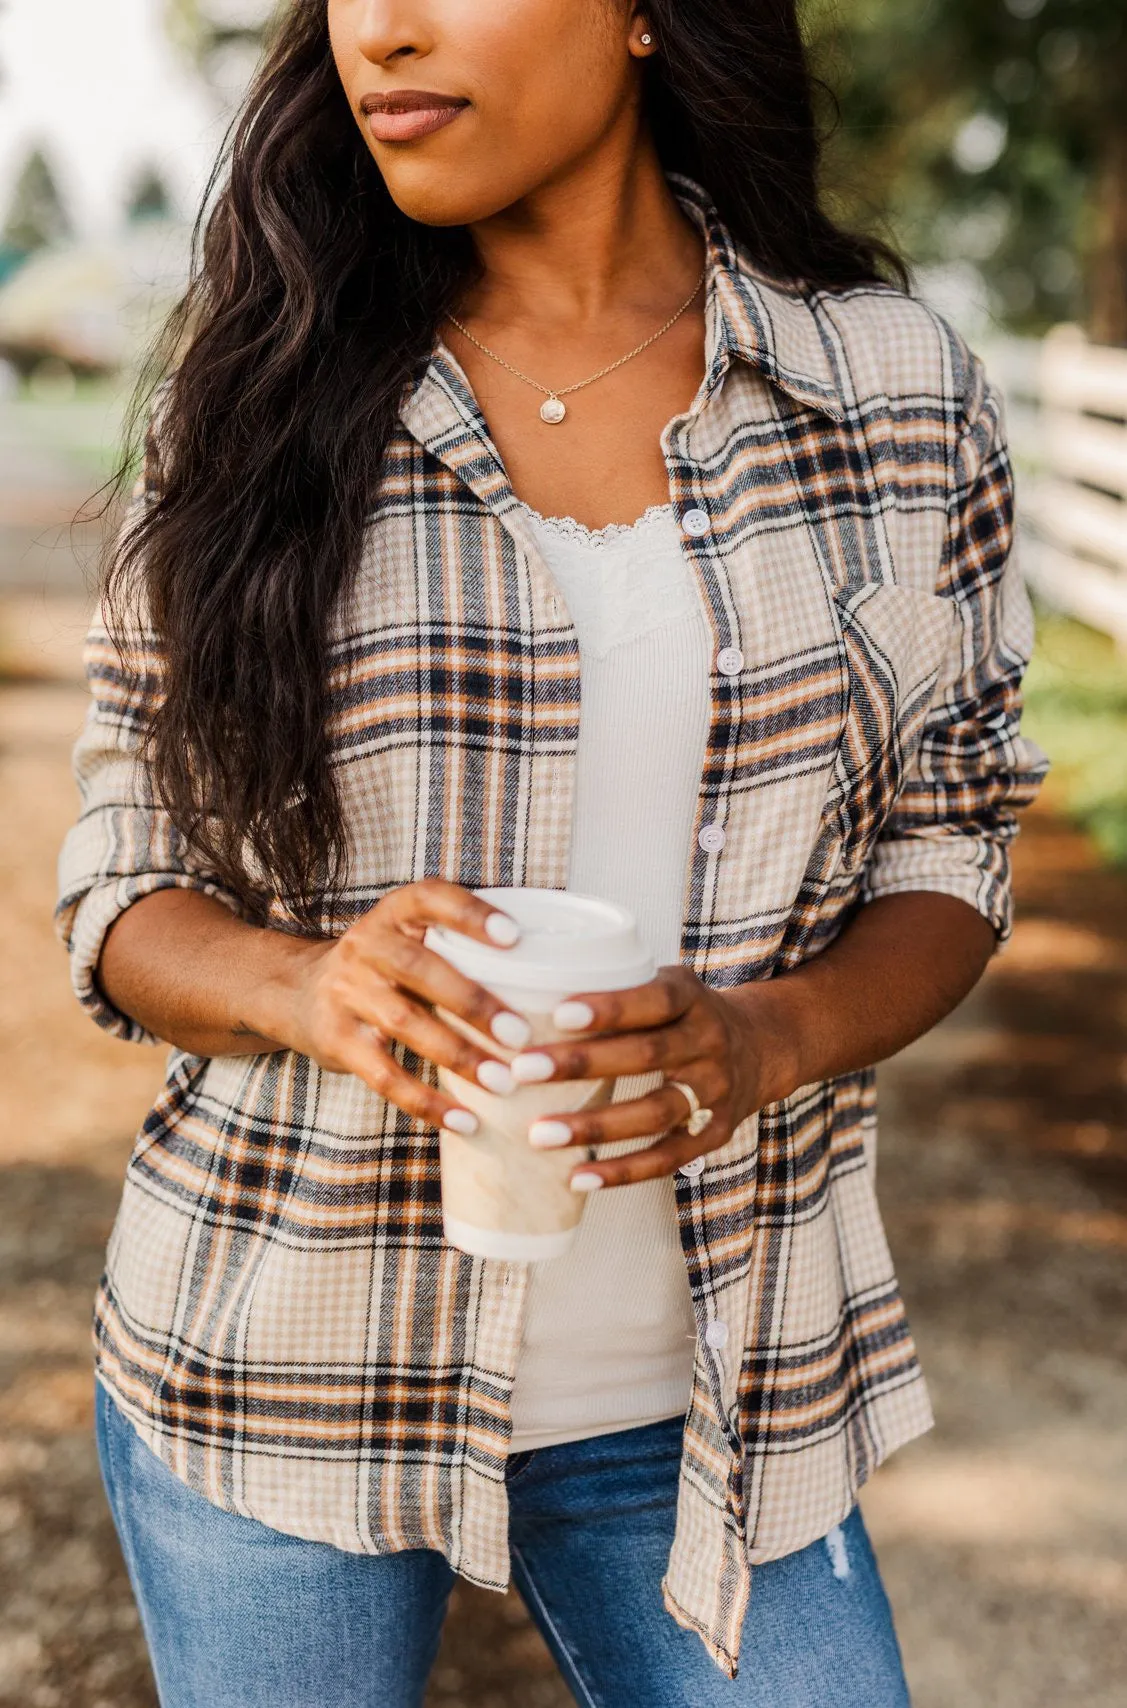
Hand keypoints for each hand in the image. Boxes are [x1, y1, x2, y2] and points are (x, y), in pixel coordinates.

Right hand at [273, 879, 533, 1134]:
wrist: (298, 993)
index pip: (430, 899)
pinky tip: (466, 1121)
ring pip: (406, 1024)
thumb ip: (460, 946)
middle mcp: (366, 946)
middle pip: (419, 967)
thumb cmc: (387, 968)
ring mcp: (347, 992)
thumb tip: (554, 971)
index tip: (514, 937)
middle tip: (521, 1034)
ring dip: (458, 1055)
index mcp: (394, 914)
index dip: (470, 914)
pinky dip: (426, 1102)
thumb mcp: (410, 938)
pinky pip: (385, 1076)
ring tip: (503, 1081)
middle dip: (473, 1002)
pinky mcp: (337, 1040)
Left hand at [508, 966, 800, 1187]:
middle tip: (522, 1070)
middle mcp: (709, 1042)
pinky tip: (577, 1176)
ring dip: (595, 1126)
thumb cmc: (682, 1013)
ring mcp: (715, 1091)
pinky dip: (622, 1171)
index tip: (558, 1013)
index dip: (609, 1008)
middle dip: (582, 1063)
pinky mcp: (715, 1133)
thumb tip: (524, 995)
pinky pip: (667, 1158)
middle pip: (646, 1055)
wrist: (760, 1048)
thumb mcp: (665, 984)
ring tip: (539, 1134)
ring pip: (655, 1112)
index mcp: (692, 998)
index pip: (654, 999)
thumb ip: (617, 988)